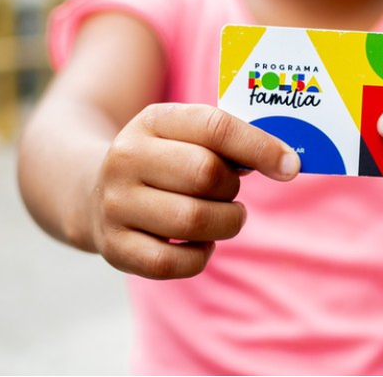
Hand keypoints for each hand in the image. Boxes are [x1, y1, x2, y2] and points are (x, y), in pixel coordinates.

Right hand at [90, 103, 299, 279]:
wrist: (92, 191)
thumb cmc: (165, 162)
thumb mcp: (186, 135)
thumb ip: (231, 142)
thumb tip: (286, 163)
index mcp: (152, 120)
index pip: (214, 127)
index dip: (260, 147)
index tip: (290, 166)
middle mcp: (126, 158)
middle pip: (206, 175)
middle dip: (233, 188)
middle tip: (230, 192)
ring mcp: (116, 204)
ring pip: (193, 221)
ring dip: (225, 223)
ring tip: (223, 216)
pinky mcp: (115, 247)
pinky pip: (174, 262)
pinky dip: (200, 256)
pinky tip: (201, 243)